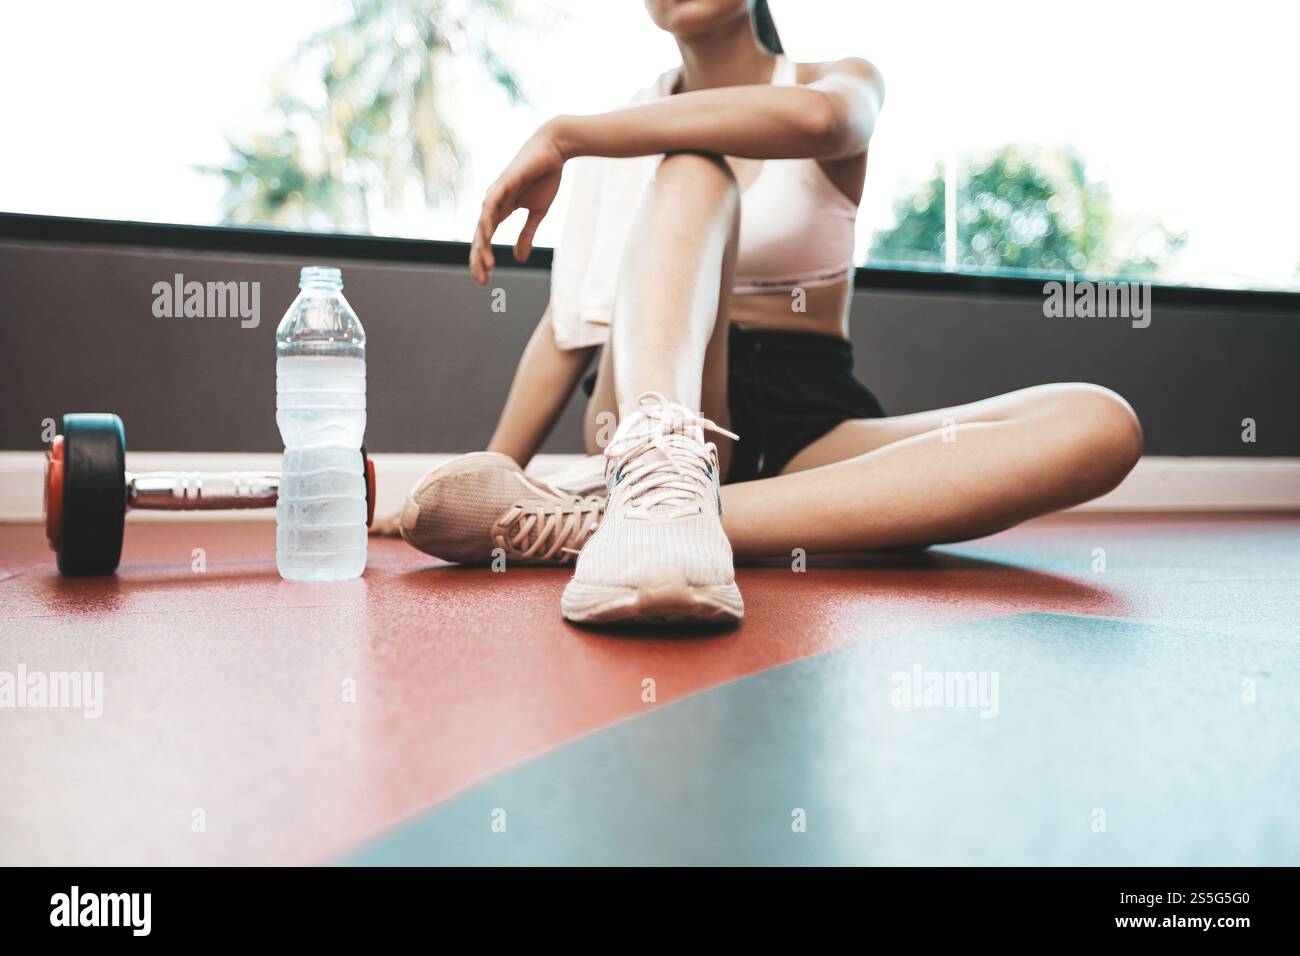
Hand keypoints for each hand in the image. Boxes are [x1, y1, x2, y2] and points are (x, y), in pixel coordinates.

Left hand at [469, 120, 567, 285]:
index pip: (485, 240)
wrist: (554, 150)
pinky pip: (490, 206)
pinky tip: (487, 237)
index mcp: (500, 211)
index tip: (484, 280)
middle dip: (479, 260)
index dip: (482, 260)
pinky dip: (487, 222)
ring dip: (482, 247)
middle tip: (481, 282)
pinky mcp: (502, 184)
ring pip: (483, 225)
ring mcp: (495, 193)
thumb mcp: (537, 212)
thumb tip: (519, 259)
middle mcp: (492, 204)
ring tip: (486, 266)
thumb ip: (527, 234)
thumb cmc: (545, 177)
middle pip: (480, 237)